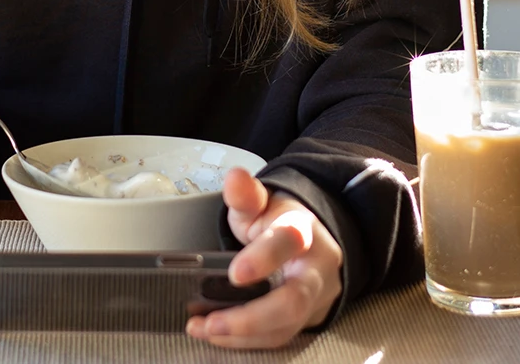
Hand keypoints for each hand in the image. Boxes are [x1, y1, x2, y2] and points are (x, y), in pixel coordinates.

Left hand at [186, 167, 343, 348]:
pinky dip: (246, 341)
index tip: (235, 273)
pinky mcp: (306, 320)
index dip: (264, 258)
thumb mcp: (263, 204)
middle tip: (213, 321)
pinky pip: (279, 337)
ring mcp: (314, 299)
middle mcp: (313, 269)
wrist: (314, 242)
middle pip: (294, 300)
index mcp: (302, 231)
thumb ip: (246, 196)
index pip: (289, 242)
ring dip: (243, 334)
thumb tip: (235, 178)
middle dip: (252, 316)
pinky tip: (218, 335)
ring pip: (286, 326)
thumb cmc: (281, 224)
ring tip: (205, 329)